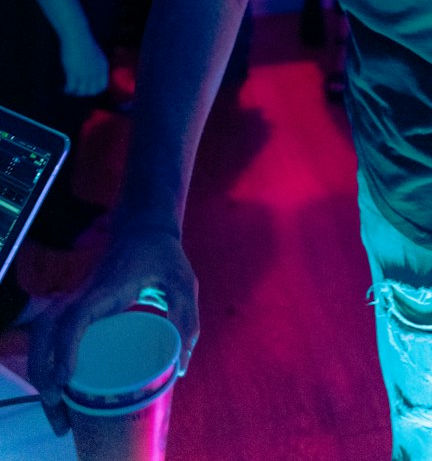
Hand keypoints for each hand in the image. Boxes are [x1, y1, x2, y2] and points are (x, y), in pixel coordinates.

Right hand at [28, 224, 199, 436]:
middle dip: (44, 368)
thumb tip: (181, 365)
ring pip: (44, 332)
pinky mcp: (80, 305)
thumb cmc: (164, 255)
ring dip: (43, 366)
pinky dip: (50, 357)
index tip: (65, 378)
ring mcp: (79, 298)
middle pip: (47, 330)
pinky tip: (62, 384)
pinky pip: (54, 332)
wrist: (145, 227)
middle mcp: (86, 294)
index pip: (77, 317)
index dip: (68, 347)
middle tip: (57, 404)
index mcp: (108, 288)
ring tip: (56, 404)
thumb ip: (186, 319)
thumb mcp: (183, 282)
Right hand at [59, 27, 108, 96]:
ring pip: (80, 91)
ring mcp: (85, 72)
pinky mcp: (73, 71)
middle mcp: (95, 72)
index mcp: (103, 67)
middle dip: (83, 93)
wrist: (77, 35)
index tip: (86, 89)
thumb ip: (97, 66)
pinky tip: (63, 87)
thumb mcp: (97, 55)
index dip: (94, 90)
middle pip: (91, 91)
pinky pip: (71, 87)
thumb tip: (92, 78)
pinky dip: (67, 89)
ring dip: (74, 92)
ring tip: (68, 90)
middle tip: (75, 90)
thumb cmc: (85, 43)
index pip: (102, 87)